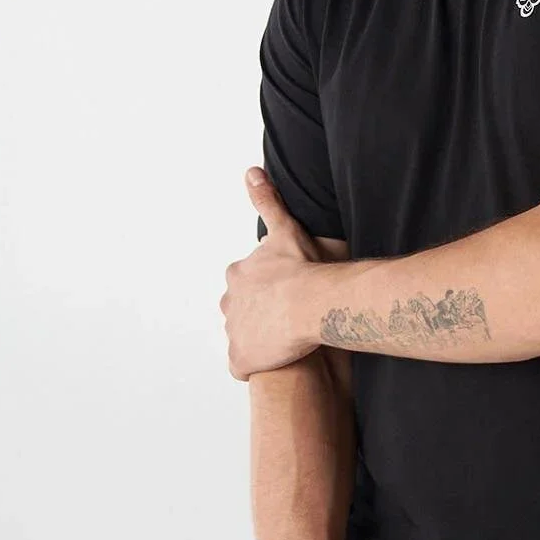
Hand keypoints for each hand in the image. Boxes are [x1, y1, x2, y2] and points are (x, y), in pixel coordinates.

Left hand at [220, 168, 320, 379]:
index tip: (283, 294)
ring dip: (258, 342)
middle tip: (284, 318)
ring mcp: (233, 334)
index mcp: (237, 277)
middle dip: (257, 316)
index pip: (243, 284)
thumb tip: (251, 171)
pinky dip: (253, 367)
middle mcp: (228, 304)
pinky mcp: (240, 360)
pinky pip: (242, 367)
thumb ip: (267, 201)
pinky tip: (273, 364)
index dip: (264, 290)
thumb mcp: (283, 229)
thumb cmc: (301, 268)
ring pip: (242, 339)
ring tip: (284, 343)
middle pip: (238, 311)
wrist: (310, 303)